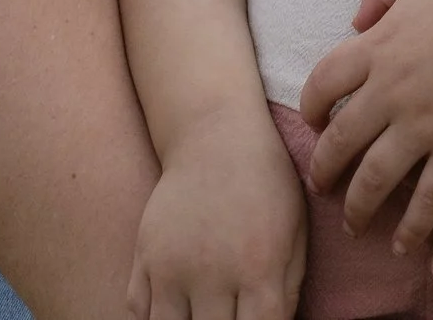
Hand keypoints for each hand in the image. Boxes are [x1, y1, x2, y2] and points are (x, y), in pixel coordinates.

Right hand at [128, 117, 307, 319]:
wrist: (216, 132)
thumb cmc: (265, 182)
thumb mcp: (294, 230)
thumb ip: (287, 291)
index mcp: (258, 267)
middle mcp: (212, 272)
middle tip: (228, 317)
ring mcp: (172, 265)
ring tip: (201, 314)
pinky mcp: (145, 255)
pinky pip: (138, 311)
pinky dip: (154, 317)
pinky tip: (175, 306)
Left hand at [299, 0, 432, 253]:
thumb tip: (354, 21)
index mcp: (379, 48)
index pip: (322, 84)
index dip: (311, 109)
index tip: (316, 124)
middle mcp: (392, 91)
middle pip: (339, 142)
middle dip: (323, 170)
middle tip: (322, 186)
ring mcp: (423, 125)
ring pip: (372, 179)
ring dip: (356, 209)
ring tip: (352, 225)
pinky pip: (425, 201)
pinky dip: (409, 229)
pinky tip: (401, 246)